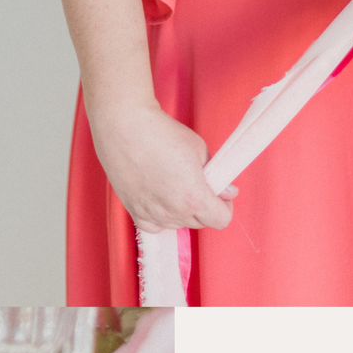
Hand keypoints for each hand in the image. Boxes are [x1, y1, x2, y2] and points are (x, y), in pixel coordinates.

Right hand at [88, 102, 234, 234]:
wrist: (125, 126)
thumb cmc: (162, 133)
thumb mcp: (199, 149)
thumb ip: (216, 176)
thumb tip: (227, 192)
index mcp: (195, 198)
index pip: (221, 220)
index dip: (225, 207)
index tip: (220, 196)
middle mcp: (173, 211)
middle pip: (199, 222)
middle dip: (204, 206)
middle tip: (196, 184)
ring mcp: (151, 213)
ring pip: (177, 224)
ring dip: (181, 211)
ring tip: (174, 185)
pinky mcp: (133, 209)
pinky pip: (153, 226)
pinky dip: (159, 218)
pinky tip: (159, 200)